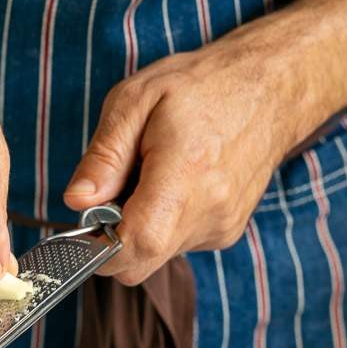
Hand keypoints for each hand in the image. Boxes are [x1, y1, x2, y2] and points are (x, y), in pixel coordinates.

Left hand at [64, 30, 311, 284]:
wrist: (270, 88)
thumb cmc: (199, 87)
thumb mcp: (135, 100)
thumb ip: (104, 156)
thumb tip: (76, 202)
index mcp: (185, 174)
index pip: (137, 244)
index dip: (99, 247)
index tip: (83, 226)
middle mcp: (209, 210)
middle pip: (140, 261)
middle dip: (111, 240)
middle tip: (113, 191)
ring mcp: (222, 226)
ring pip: (155, 256)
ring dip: (138, 230)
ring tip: (150, 178)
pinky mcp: (226, 232)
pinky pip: (176, 245)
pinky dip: (161, 224)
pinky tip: (173, 185)